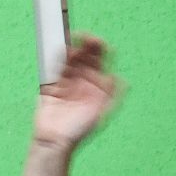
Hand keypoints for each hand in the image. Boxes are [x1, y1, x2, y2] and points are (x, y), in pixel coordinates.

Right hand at [33, 35, 120, 152]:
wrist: (55, 140)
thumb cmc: (78, 130)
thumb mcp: (100, 113)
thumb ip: (111, 96)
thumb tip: (122, 79)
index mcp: (97, 87)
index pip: (100, 62)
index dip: (100, 50)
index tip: (97, 42)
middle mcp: (84, 82)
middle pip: (85, 58)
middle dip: (85, 46)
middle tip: (82, 36)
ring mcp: (68, 83)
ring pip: (71, 61)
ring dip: (72, 50)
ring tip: (71, 42)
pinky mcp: (53, 86)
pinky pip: (56, 68)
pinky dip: (58, 59)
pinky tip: (61, 52)